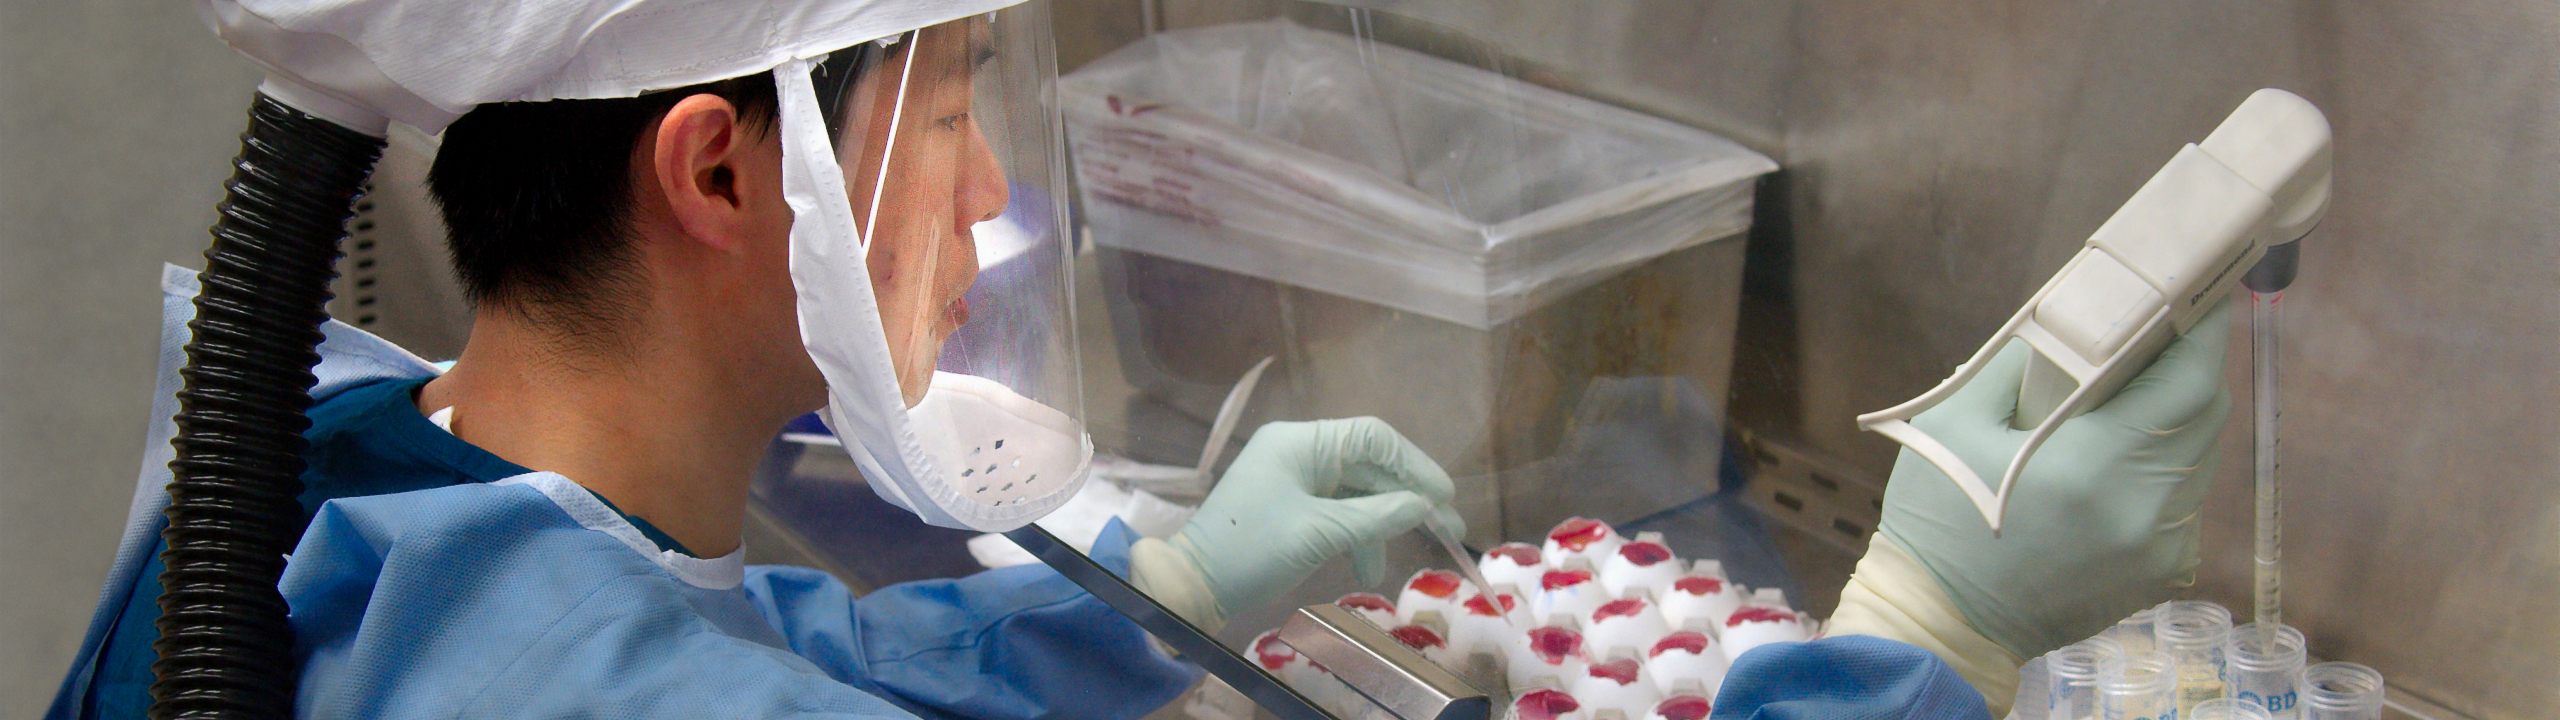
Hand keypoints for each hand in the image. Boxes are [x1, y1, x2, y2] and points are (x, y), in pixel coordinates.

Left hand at [1134, 418, 1460, 623]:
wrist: (1191, 586)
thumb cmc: (1250, 550)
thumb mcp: (1319, 534)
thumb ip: (1376, 517)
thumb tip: (1425, 506)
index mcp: (1300, 442)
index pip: (1373, 438)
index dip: (1414, 464)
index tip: (1444, 497)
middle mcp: (1299, 451)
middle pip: (1368, 466)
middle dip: (1406, 500)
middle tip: (1448, 531)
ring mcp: (1293, 478)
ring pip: (1355, 493)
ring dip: (1379, 526)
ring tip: (1396, 564)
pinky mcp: (1289, 506)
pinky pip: (1335, 511)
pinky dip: (1354, 536)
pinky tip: (1364, 568)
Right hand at [1892, 301, 2234, 656]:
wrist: (1942, 624)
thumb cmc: (1938, 519)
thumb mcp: (1953, 425)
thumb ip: (2015, 364)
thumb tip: (2067, 322)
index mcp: (2095, 464)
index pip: (2188, 380)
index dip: (2204, 330)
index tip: (2199, 293)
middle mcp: (2146, 508)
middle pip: (2205, 416)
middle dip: (2190, 368)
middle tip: (2159, 338)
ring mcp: (2161, 548)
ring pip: (2200, 460)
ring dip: (2177, 421)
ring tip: (2133, 400)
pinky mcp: (2160, 575)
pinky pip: (2184, 504)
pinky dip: (2165, 471)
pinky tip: (2120, 464)